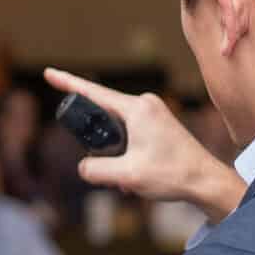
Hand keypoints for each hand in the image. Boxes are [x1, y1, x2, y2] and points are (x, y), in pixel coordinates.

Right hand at [44, 69, 245, 224]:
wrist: (205, 181)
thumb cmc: (172, 175)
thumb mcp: (127, 176)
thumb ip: (95, 170)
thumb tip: (83, 166)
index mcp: (137, 108)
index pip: (93, 92)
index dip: (68, 83)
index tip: (49, 73)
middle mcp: (145, 103)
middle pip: (104, 113)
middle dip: (98, 141)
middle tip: (111, 169)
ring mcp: (153, 112)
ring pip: (117, 128)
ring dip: (114, 152)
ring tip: (128, 178)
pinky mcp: (158, 123)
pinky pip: (130, 132)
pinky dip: (125, 153)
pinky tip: (135, 176)